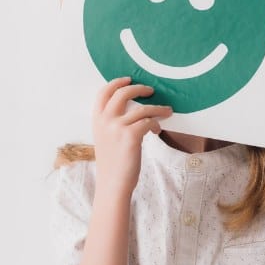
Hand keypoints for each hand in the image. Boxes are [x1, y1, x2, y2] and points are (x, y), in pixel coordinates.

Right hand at [92, 78, 171, 197]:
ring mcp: (117, 127)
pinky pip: (148, 122)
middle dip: (139, 88)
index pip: (103, 93)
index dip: (116, 83)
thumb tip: (133, 110)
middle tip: (151, 90)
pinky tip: (157, 130)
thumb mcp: (105, 139)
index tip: (128, 79)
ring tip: (167, 111)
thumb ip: (112, 123)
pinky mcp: (131, 136)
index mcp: (97, 120)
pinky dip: (156, 124)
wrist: (112, 184)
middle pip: (123, 93)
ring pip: (142, 108)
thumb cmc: (112, 164)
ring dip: (157, 108)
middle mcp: (105, 120)